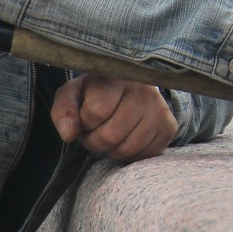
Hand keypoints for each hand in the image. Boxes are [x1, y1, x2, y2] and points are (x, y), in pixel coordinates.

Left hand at [51, 75, 177, 162]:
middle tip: (95, 132)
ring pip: (127, 149)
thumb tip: (69, 134)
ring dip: (111, 150)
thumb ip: (64, 111)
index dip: (85, 121)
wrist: (130, 88)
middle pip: (110, 135)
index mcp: (116, 76)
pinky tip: (126, 137)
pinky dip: (129, 154)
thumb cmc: (95, 93)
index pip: (96, 110)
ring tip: (110, 134)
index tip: (87, 115)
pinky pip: (142, 155)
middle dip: (95, 141)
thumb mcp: (73, 94)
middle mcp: (143, 89)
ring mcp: (159, 108)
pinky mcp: (169, 126)